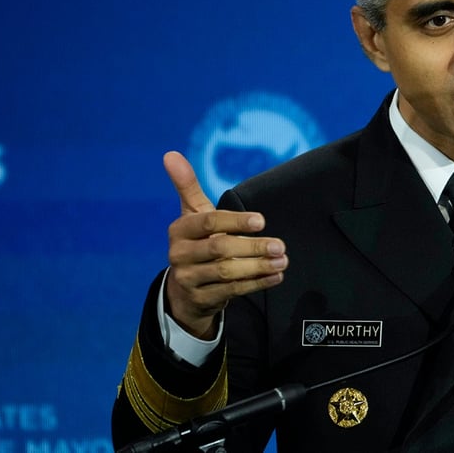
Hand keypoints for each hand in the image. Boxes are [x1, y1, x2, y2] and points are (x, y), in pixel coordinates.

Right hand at [162, 151, 286, 337]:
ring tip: (282, 261)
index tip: (262, 221)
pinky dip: (256, 284)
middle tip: (280, 245)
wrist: (185, 289)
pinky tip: (275, 276)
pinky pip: (231, 291)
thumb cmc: (197, 241)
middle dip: (253, 247)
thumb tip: (170, 153)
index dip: (236, 221)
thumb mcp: (192, 214)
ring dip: (258, 267)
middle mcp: (179, 254)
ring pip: (226, 273)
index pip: (209, 222)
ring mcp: (188, 279)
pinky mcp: (200, 299)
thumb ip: (187, 185)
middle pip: (220, 248)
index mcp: (179, 229)